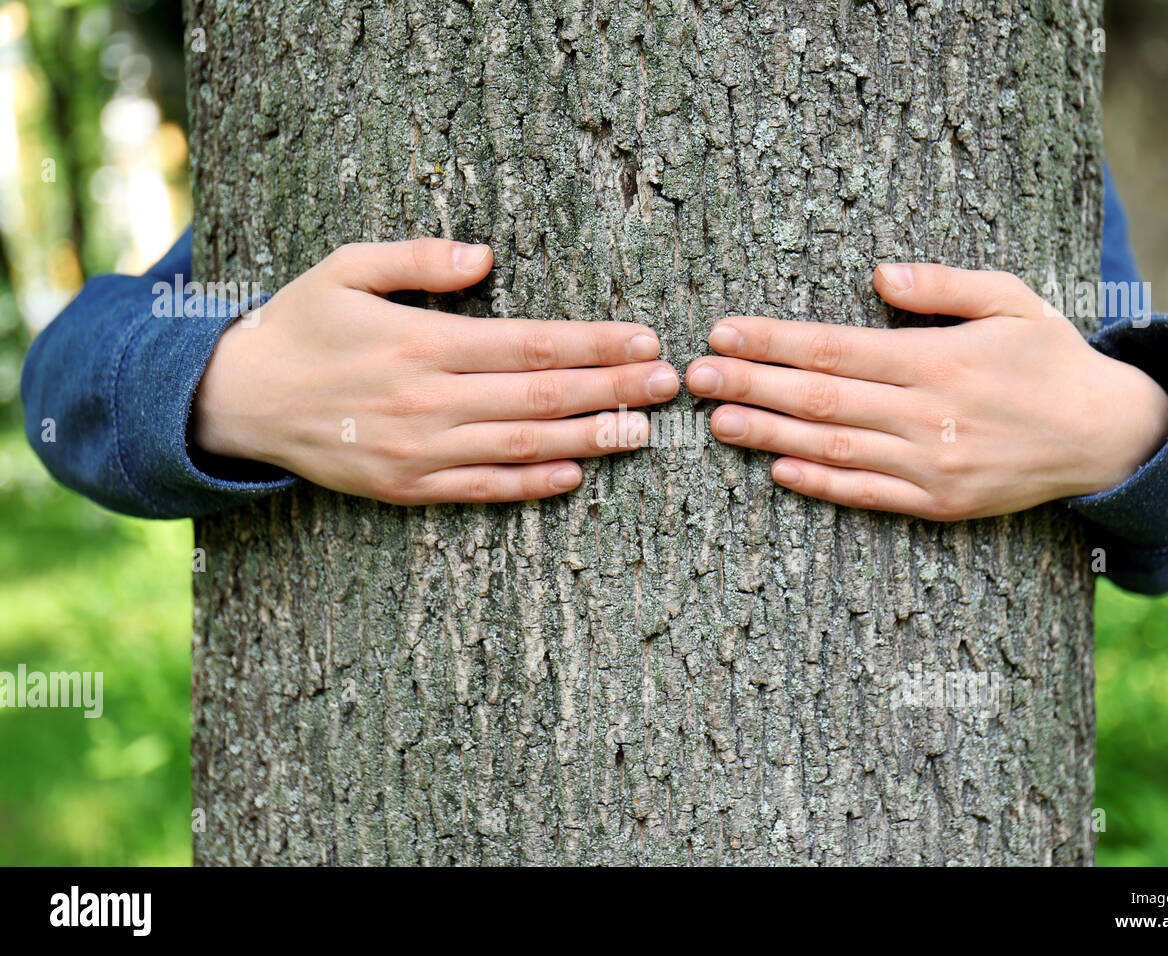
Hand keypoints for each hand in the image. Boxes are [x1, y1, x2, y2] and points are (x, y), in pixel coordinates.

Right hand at [192, 238, 679, 503]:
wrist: (238, 402)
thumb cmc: (300, 326)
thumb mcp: (346, 269)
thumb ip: (418, 259)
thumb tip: (486, 257)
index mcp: (419, 343)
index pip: (529, 344)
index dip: (593, 343)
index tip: (643, 339)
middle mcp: (427, 401)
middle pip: (541, 397)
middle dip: (613, 389)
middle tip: (668, 384)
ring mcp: (419, 452)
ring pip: (522, 446)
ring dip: (589, 440)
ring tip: (643, 432)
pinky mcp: (407, 488)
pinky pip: (482, 490)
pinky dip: (531, 485)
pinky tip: (575, 476)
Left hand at [684, 264, 1167, 520]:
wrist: (1107, 437)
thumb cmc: (1050, 359)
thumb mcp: (1012, 300)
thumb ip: (943, 285)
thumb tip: (879, 273)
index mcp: (938, 359)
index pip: (834, 348)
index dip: (773, 341)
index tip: (723, 331)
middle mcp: (928, 414)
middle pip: (819, 399)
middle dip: (751, 384)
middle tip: (695, 376)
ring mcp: (932, 465)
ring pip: (833, 449)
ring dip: (768, 435)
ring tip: (716, 421)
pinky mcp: (939, 504)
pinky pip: (867, 495)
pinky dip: (820, 484)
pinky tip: (776, 471)